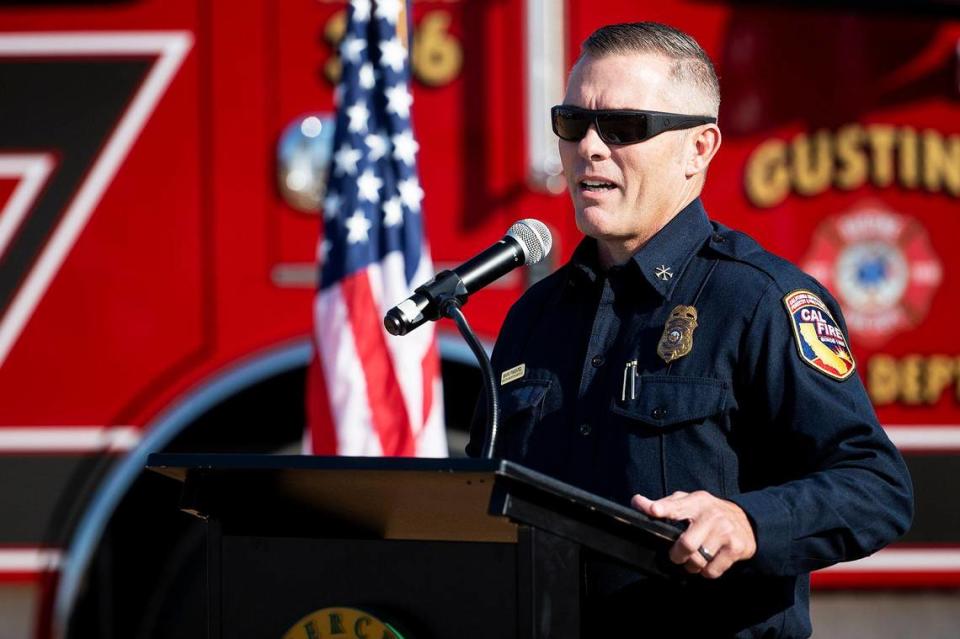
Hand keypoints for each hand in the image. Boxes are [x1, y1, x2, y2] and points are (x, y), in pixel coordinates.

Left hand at [631, 491, 756, 578]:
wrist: (748, 520)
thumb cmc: (709, 512)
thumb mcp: (689, 502)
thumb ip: (665, 504)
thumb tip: (636, 502)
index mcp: (696, 501)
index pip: (676, 505)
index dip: (662, 508)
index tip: (653, 510)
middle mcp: (712, 515)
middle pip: (686, 544)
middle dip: (676, 555)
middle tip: (676, 556)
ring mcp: (725, 532)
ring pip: (698, 560)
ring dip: (691, 566)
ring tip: (693, 560)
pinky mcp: (736, 548)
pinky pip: (712, 570)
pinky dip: (706, 572)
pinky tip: (708, 562)